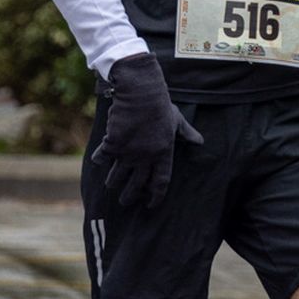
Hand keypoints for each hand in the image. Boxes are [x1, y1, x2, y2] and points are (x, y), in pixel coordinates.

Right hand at [90, 54, 202, 208]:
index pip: (161, 182)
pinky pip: (102, 158)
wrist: (140, 93)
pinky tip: (98, 160)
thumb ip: (187, 133)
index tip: (151, 204)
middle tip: (125, 202)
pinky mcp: (112, 144)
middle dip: (130, 197)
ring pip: (117, 176)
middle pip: (136, 185)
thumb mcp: (177, 120)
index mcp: (163, 154)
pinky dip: (99, 160)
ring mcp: (128, 152)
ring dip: (113, 182)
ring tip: (111, 185)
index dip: (156, 196)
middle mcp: (145, 157)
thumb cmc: (160, 105)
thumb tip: (199, 142)